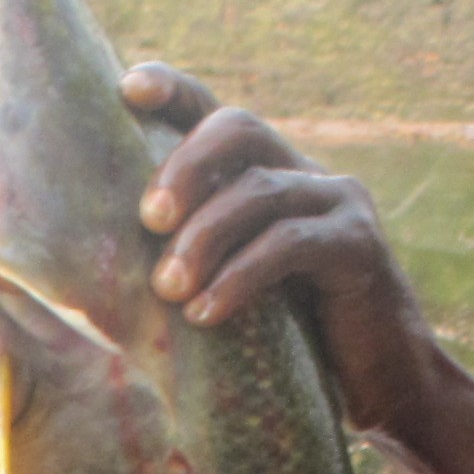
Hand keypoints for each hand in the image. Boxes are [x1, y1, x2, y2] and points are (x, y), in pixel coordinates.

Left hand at [125, 63, 443, 441]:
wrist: (384, 386)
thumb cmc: (291, 346)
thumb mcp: (228, 291)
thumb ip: (185, 264)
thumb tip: (90, 271)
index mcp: (268, 174)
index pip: (216, 114)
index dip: (175, 90)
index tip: (126, 88)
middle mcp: (304, 174)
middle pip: (239, 128)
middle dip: (185, 165)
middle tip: (147, 219)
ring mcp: (338, 203)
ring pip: (259, 191)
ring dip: (203, 238)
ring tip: (167, 289)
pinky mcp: (360, 245)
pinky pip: (289, 246)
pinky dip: (239, 278)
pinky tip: (205, 314)